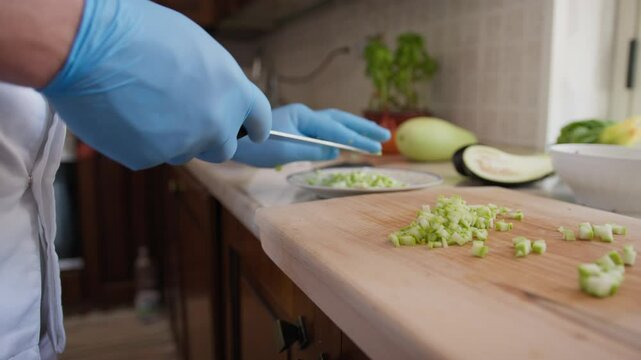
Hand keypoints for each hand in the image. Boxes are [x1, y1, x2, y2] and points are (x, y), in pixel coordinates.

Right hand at [41, 0, 270, 169]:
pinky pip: (151, 155)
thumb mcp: (195, 47)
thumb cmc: (139, 33)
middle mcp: (215, 124)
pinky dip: (140, 141)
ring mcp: (183, 145)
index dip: (256, 127)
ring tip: (144, 105)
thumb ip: (214, 80)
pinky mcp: (149, 159)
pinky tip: (123, 114)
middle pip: (224, 147)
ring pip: (185, 152)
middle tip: (186, 119)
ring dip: (173, 138)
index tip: (256, 133)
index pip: (260, 120)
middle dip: (210, 138)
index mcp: (233, 91)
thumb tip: (211, 95)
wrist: (89, 47)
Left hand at [233, 103, 389, 166]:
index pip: (336, 129)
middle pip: (341, 119)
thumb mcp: (286, 152)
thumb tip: (335, 152)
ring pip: (335, 123)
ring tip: (375, 135)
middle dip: (363, 128)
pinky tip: (350, 141)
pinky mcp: (299, 129)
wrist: (235, 140)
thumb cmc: (257, 146)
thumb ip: (312, 151)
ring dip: (355, 129)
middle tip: (385, 135)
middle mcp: (306, 115)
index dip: (357, 140)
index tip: (376, 148)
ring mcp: (302, 120)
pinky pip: (326, 130)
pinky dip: (342, 134)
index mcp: (303, 117)